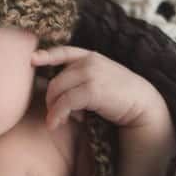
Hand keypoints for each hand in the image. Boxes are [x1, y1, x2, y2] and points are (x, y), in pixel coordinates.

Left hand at [31, 46, 164, 130]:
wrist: (142, 103)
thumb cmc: (120, 96)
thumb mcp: (100, 79)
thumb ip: (81, 80)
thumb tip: (58, 95)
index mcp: (91, 56)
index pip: (64, 52)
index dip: (47, 55)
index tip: (32, 59)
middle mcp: (89, 61)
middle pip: (55, 80)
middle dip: (51, 100)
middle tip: (56, 115)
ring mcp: (91, 73)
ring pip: (57, 91)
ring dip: (53, 109)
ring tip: (57, 122)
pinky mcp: (92, 90)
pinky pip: (64, 102)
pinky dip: (57, 115)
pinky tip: (57, 124)